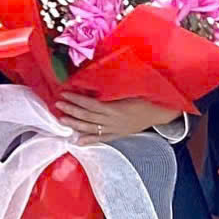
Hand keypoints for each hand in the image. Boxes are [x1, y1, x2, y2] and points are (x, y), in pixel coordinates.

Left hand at [57, 94, 182, 140]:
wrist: (160, 112)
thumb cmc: (146, 97)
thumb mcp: (129, 88)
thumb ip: (112, 86)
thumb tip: (94, 78)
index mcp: (115, 108)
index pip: (90, 104)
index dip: (76, 99)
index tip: (64, 93)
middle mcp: (113, 120)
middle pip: (88, 116)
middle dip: (71, 110)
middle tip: (57, 105)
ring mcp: (115, 129)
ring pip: (91, 128)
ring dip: (75, 124)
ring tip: (62, 119)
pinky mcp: (118, 134)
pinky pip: (101, 138)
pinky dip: (89, 140)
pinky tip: (78, 141)